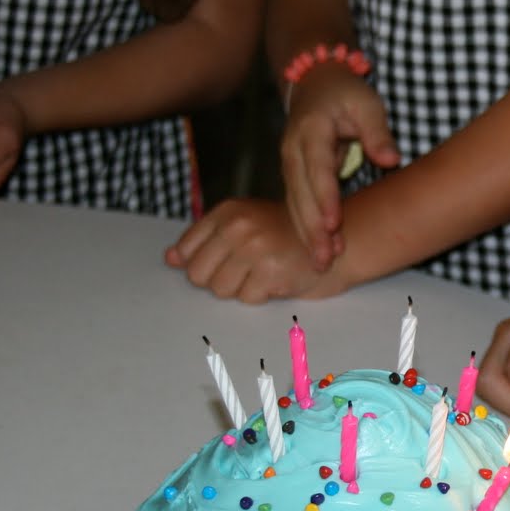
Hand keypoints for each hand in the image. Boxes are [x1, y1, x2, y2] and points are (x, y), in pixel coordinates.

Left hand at [166, 198, 325, 302]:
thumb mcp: (245, 226)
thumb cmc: (287, 237)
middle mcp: (238, 226)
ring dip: (241, 288)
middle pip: (198, 274)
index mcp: (228, 211)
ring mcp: (255, 248)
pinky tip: (277, 279)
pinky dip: (261, 295)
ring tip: (263, 273)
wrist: (339, 243)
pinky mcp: (271, 272)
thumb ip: (205, 240)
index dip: (201, 263)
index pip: (186, 250)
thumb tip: (170, 259)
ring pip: (220, 289)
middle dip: (219, 279)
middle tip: (245, 270)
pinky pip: (246, 299)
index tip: (223, 262)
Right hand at [280, 65, 399, 269]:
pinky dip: (305, 227)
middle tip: (325, 257)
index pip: (317, 167)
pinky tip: (318, 249)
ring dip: (306, 234)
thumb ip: (377, 131)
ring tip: (321, 263)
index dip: (324, 196)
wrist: (316, 84)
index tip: (333, 223)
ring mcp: (290, 163)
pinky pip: (298, 204)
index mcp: (312, 129)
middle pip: (301, 193)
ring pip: (295, 203)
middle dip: (312, 227)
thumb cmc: (346, 94)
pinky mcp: (293, 175)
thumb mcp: (368, 103)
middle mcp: (293, 149)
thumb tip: (390, 159)